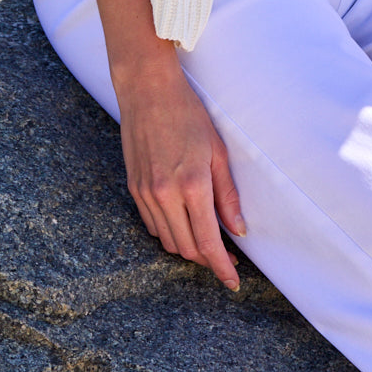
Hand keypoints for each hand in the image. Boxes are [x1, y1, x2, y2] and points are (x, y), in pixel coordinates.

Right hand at [118, 61, 245, 289]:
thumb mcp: (217, 151)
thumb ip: (227, 195)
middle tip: (226, 257)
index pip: (208, 242)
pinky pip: (151, 225)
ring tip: (207, 240)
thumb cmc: (188, 114)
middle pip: (187, 248)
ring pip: (168, 241)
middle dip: (208, 259)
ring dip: (188, 247)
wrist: (147, 90)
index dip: (221, 267)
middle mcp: (165, 195)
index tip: (232, 280)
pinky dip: (169, 232)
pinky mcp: (133, 188)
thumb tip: (238, 230)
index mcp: (192, 185)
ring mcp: (145, 193)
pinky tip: (183, 222)